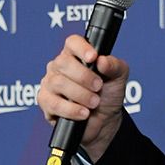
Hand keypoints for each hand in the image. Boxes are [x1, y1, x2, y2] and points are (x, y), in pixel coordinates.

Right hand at [39, 34, 129, 161]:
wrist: (104, 121)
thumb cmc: (108, 94)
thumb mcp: (119, 77)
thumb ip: (114, 65)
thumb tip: (102, 60)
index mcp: (76, 54)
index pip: (72, 42)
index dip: (81, 48)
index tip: (93, 58)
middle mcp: (59, 66)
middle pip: (63, 62)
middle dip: (84, 76)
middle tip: (98, 87)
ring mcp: (50, 83)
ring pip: (58, 83)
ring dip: (80, 95)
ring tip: (94, 103)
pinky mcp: (46, 102)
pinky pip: (54, 103)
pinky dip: (71, 109)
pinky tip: (84, 113)